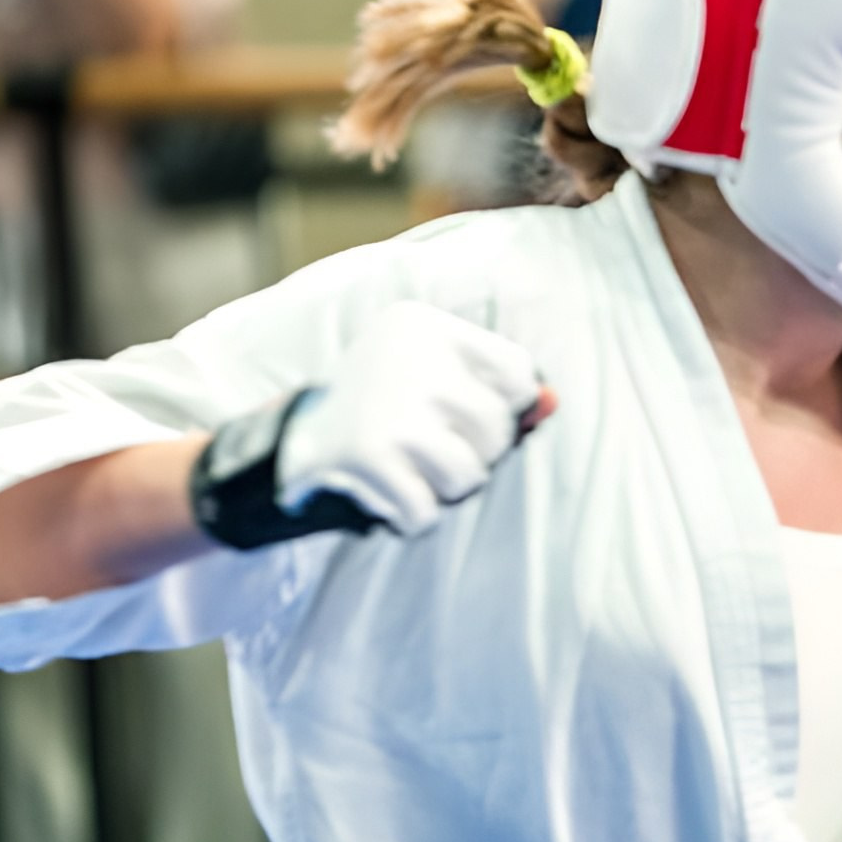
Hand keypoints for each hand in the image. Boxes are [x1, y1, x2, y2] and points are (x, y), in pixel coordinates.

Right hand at [277, 302, 549, 535]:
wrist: (291, 439)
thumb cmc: (386, 408)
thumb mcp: (436, 381)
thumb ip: (498, 392)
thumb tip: (551, 403)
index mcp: (424, 326)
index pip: (517, 373)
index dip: (509, 407)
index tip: (472, 416)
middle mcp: (407, 357)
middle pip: (496, 429)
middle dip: (478, 454)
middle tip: (437, 449)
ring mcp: (386, 407)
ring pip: (468, 476)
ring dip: (447, 488)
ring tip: (414, 471)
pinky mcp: (363, 454)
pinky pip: (425, 511)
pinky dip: (414, 515)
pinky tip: (389, 493)